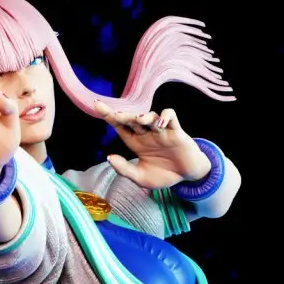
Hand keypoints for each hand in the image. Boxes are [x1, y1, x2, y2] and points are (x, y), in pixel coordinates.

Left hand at [95, 101, 212, 189]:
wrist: (187, 177)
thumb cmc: (164, 175)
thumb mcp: (140, 177)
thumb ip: (124, 169)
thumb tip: (109, 157)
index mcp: (136, 142)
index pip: (120, 126)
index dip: (108, 115)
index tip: (97, 105)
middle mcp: (147, 134)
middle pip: (132, 119)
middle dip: (123, 115)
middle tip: (116, 115)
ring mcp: (161, 131)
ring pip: (150, 116)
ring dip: (144, 116)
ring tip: (139, 121)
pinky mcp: (176, 131)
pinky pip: (170, 116)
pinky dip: (166, 116)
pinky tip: (161, 124)